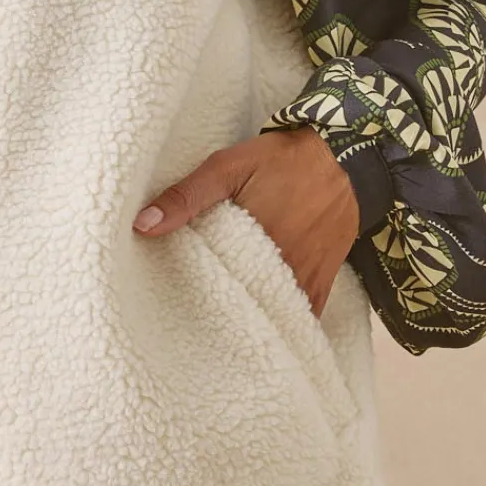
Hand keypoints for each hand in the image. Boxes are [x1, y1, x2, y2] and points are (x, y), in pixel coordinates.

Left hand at [131, 126, 358, 317]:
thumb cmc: (280, 160)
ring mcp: (306, 279)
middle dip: (219, 318)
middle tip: (189, 324)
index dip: (192, 302)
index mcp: (253, 245)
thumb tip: (141, 225)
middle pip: (244, 308)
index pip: (214, 288)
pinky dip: (283, 324)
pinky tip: (263, 329)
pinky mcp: (324, 280)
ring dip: (251, 322)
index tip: (169, 308)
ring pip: (274, 316)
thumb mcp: (226, 167)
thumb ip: (185, 196)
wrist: (344, 156)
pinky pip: (304, 317)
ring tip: (221, 330)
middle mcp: (283, 269)